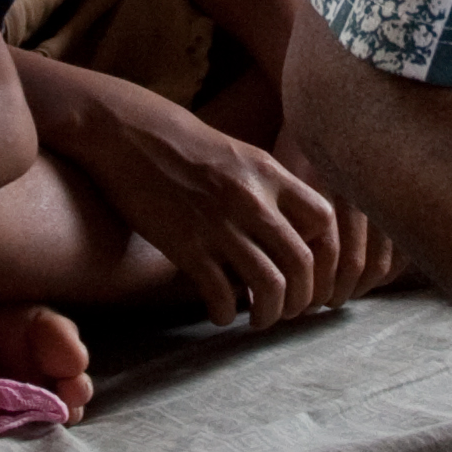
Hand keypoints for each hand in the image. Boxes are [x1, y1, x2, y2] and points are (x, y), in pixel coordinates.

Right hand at [50, 77, 348, 326]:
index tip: (312, 269)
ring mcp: (220, 225)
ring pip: (269, 285)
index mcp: (269, 173)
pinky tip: (221, 315)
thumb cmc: (180, 143)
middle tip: (292, 309)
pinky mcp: (186, 246)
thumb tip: (288, 226)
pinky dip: (226, 314)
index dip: (325, 252)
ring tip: (261, 319)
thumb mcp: (237, 154)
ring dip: (271, 313)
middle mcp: (252, 200)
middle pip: (303, 262)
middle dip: (303, 297)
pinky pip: (221, 294)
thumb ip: (266, 186)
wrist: (126, 132)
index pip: (324, 221)